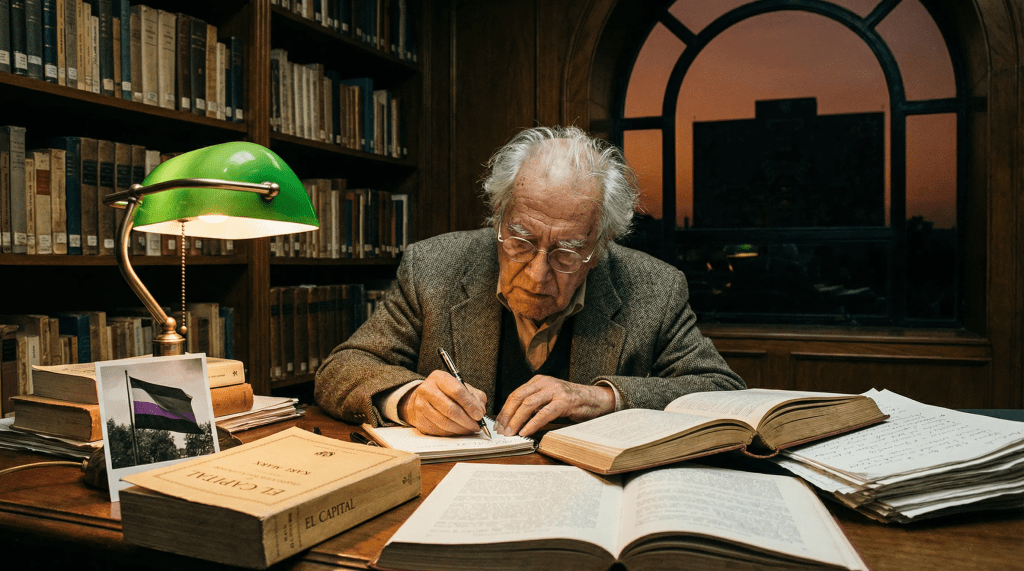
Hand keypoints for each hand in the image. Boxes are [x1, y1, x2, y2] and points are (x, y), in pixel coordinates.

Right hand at [398, 370, 487, 435]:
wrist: (422, 398)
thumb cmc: (445, 392)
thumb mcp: (461, 386)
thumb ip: (474, 396)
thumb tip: (480, 411)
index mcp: (439, 378)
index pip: (457, 392)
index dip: (470, 405)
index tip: (479, 415)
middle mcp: (427, 390)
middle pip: (450, 409)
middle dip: (467, 420)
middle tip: (476, 426)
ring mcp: (421, 406)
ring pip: (445, 422)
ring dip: (461, 429)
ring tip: (470, 429)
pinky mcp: (419, 420)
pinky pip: (438, 430)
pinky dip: (452, 433)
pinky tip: (459, 431)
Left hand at [494, 376, 614, 436]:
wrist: (595, 399)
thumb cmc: (571, 402)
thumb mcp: (549, 398)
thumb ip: (535, 404)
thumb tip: (513, 420)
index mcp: (539, 380)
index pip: (515, 394)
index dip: (505, 409)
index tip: (498, 424)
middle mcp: (545, 382)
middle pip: (518, 398)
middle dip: (507, 415)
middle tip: (501, 430)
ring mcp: (555, 390)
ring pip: (528, 405)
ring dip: (516, 420)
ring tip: (510, 433)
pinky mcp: (565, 401)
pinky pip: (544, 413)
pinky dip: (532, 424)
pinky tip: (525, 432)